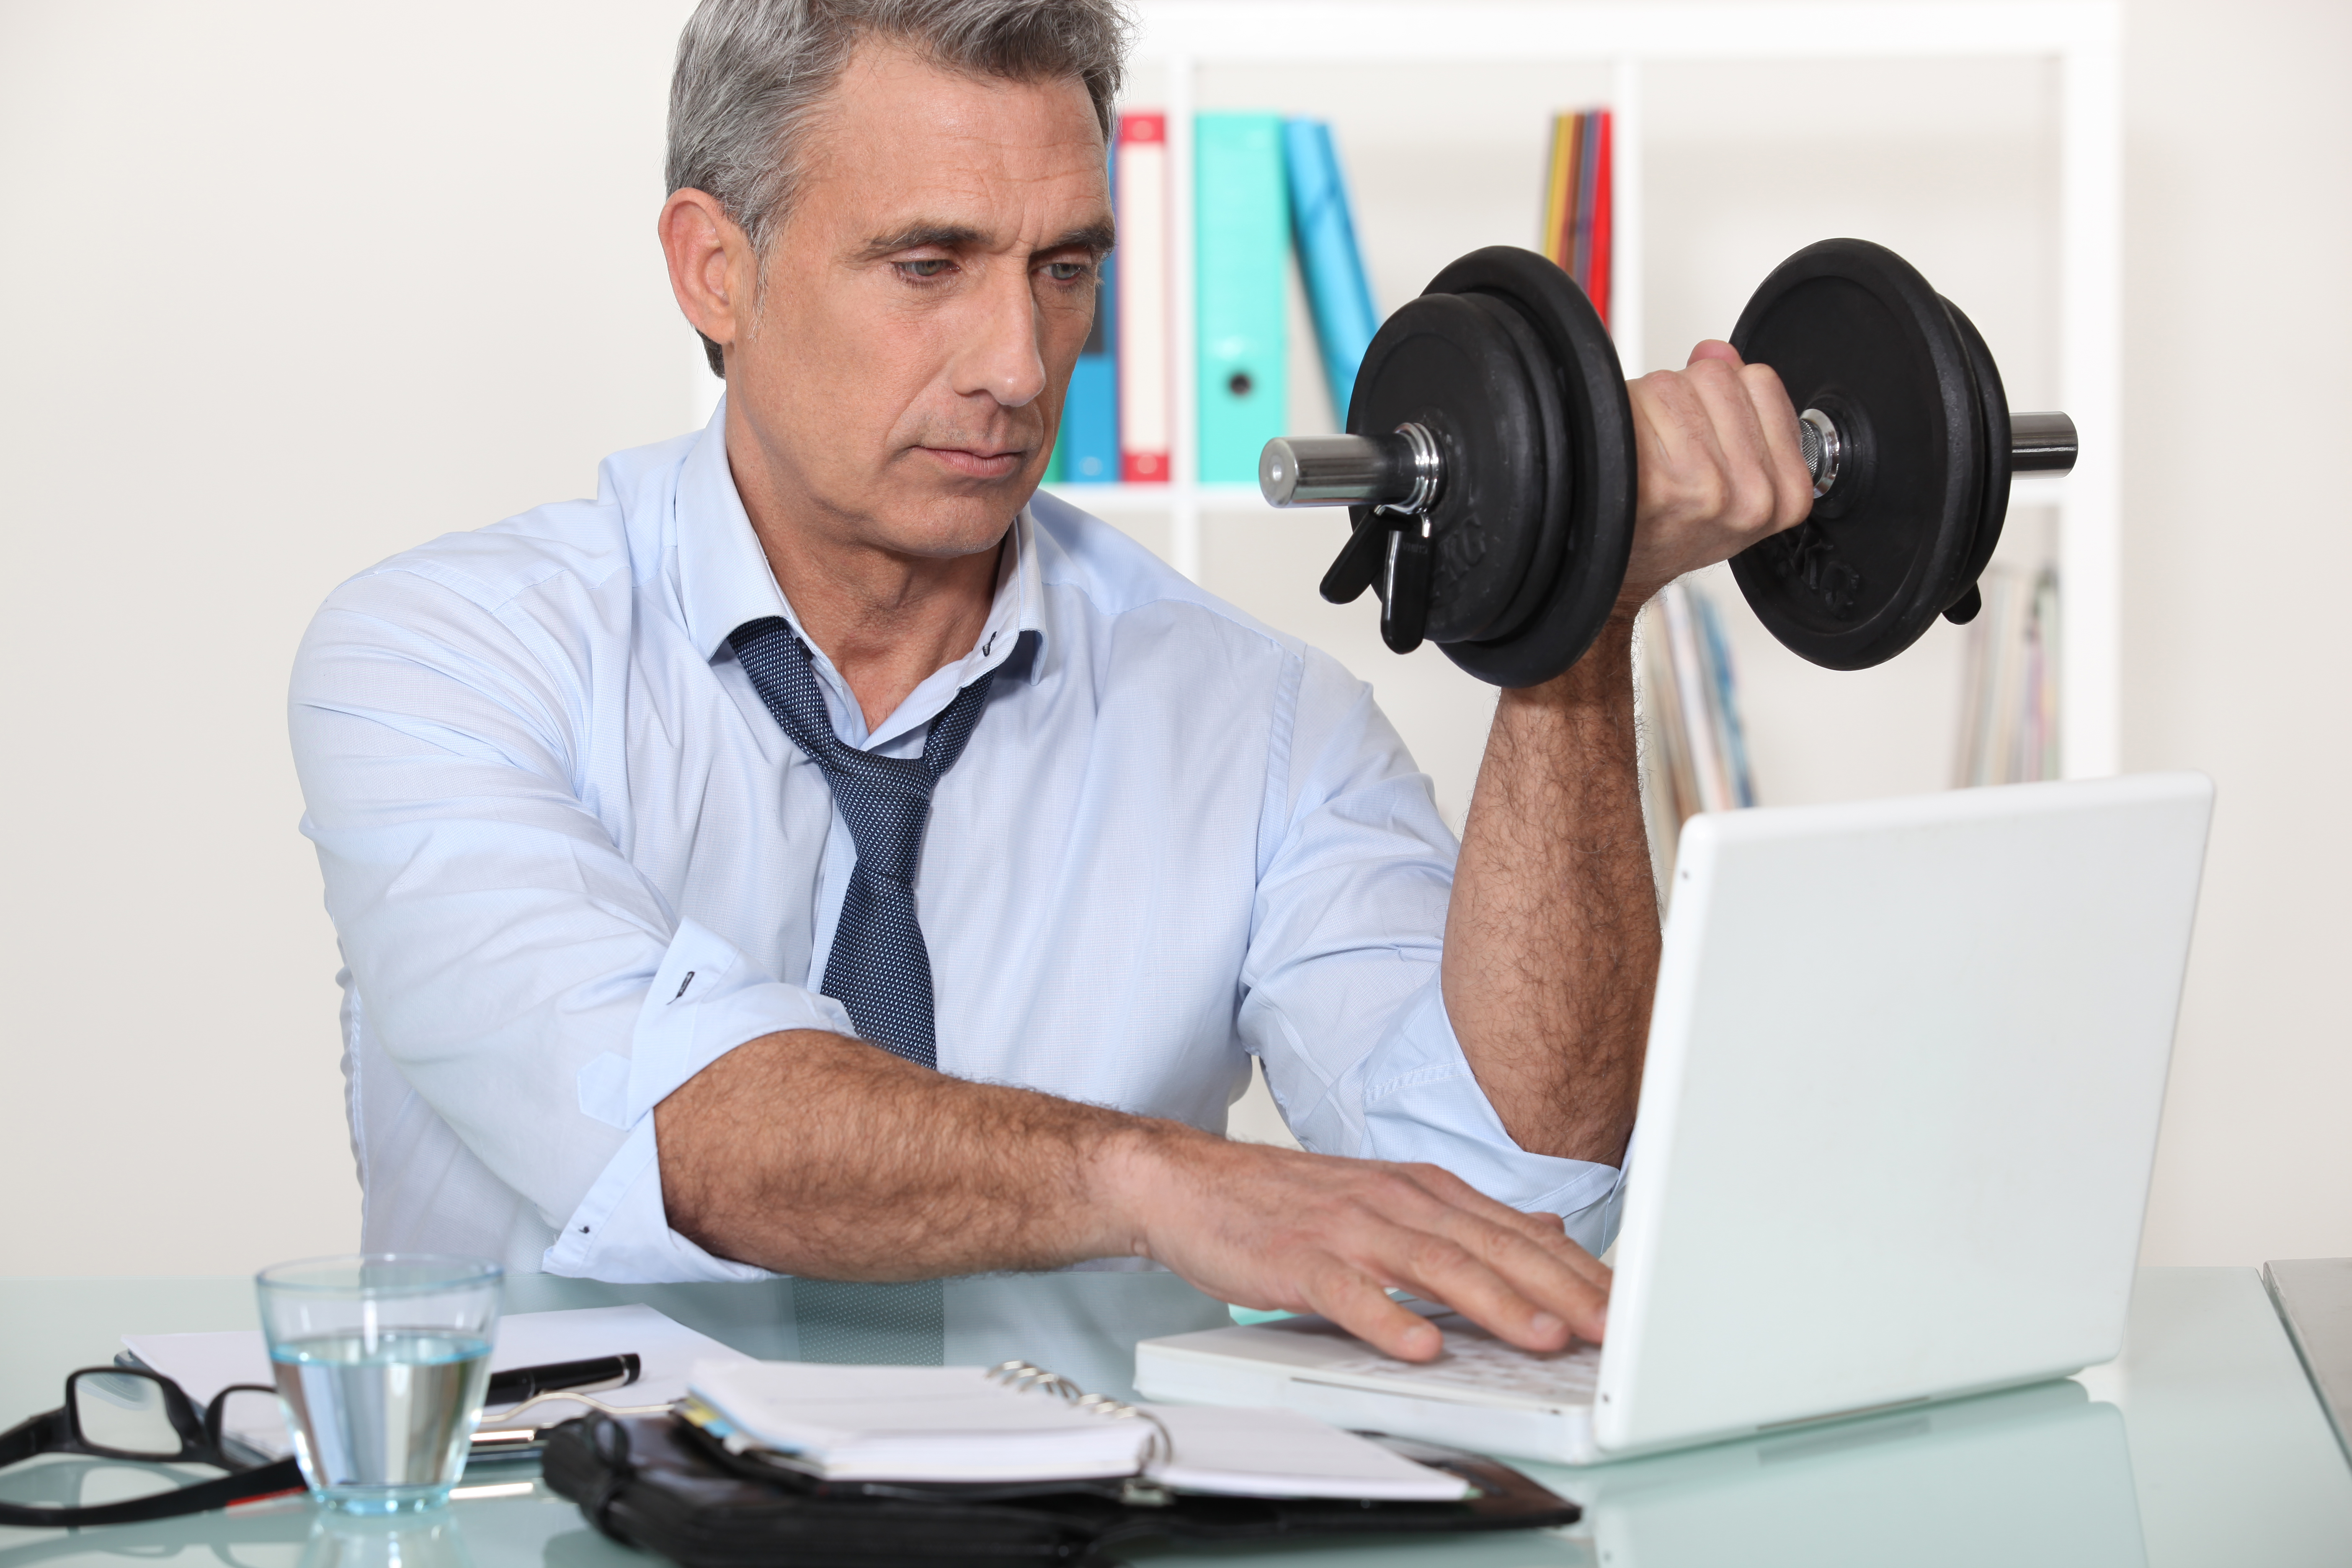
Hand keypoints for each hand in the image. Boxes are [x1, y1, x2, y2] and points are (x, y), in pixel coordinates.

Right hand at [1102, 1125, 1610, 1360]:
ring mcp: (1346, 1228)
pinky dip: (1387, 1319)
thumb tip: (1549, 1228)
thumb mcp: (1393, 1198)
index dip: (1574, 1270)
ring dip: (1494, 1303)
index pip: (1516, 1231)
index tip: (1624, 1306)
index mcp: (1424, 1190)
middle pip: (1490, 1247)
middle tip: (1610, 1329)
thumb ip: (1469, 1219)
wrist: (1194, 1183)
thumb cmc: (1292, 1202)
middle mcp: (1395, 1202)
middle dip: (1557, 1291)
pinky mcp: (1298, 1258)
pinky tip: (1419, 1346)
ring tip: (1540, 1338)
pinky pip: (1348, 1292)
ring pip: (1434, 1266)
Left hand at [1617, 340, 1813, 611]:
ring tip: (1648, 453)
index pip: (1762, 382)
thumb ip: (1740, 405)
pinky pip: (1651, 399)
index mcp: (1787, 494)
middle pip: (1720, 377)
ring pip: (1680, 384)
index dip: (1724, 394)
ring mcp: (1710, 488)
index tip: (1709, 431)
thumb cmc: (1671, 528)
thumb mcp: (1734, 477)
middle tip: (1670, 447)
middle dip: (1687, 398)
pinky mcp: (1664, 481)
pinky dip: (1630, 413)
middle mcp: (1754, 496)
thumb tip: (1717, 352)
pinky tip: (1629, 455)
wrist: (1617, 574)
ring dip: (1653, 406)